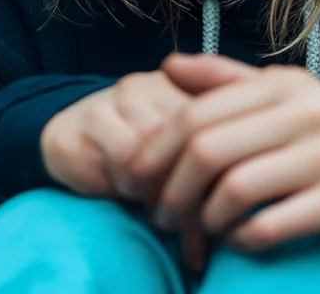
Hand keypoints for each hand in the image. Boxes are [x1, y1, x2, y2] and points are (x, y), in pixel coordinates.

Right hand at [40, 70, 210, 269]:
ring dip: (165, 194)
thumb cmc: (134, 151)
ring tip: (167, 224)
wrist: (70, 133)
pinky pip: (127, 156)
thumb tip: (249, 212)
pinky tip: (132, 198)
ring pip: (162, 147)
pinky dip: (135, 186)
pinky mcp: (94, 116)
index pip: (217, 126)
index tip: (229, 218)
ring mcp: (123, 96)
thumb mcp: (176, 153)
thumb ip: (209, 165)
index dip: (226, 175)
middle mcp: (157, 83)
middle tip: (199, 234)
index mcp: (187, 85)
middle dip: (197, 192)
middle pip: (191, 137)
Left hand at [130, 53, 319, 257]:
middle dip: (172, 188)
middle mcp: (309, 111)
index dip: (156, 149)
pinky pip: (276, 224)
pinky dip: (244, 237)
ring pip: (238, 189)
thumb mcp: (275, 93)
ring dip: (205, 217)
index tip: (133, 178)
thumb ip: (222, 80)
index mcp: (283, 83)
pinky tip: (235, 240)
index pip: (197, 113)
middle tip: (158, 213)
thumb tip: (168, 66)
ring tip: (197, 227)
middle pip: (210, 150)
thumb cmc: (313, 127)